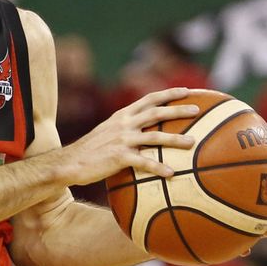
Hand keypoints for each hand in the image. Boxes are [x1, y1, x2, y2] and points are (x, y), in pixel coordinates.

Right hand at [53, 88, 200, 185]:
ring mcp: (121, 140)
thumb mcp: (106, 132)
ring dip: (175, 139)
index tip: (187, 91)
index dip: (168, 94)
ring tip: (192, 143)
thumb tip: (144, 132)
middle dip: (178, 110)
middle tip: (197, 110)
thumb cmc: (89, 151)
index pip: (148, 99)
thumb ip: (124, 129)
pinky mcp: (119, 157)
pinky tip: (171, 174)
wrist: (69, 163)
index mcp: (121, 116)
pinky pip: (144, 162)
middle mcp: (123, 124)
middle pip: (156, 113)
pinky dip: (159, 168)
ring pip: (155, 136)